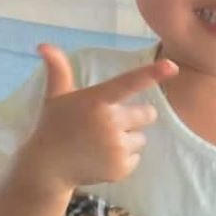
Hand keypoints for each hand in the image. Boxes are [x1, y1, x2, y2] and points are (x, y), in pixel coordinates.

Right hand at [24, 44, 177, 188]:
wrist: (46, 169)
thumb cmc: (54, 126)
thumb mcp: (56, 96)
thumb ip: (58, 69)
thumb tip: (42, 45)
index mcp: (97, 100)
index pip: (129, 83)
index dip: (152, 73)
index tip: (172, 65)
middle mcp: (109, 123)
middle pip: (147, 113)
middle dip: (136, 116)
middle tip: (110, 122)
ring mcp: (115, 148)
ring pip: (142, 137)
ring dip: (129, 138)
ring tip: (102, 142)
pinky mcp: (120, 168)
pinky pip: (137, 157)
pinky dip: (124, 157)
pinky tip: (102, 158)